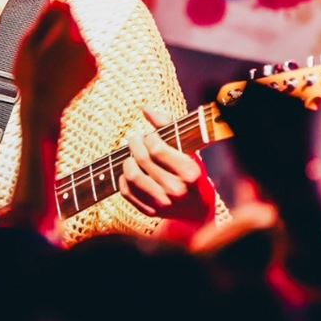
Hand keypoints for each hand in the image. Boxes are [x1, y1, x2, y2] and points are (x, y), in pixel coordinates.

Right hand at [14, 1, 97, 136]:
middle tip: (44, 47)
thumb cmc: (30, 78)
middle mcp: (83, 42)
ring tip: (51, 62)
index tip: (47, 16)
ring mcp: (91, 57)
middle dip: (60, 28)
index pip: (66, 7)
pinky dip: (74, 59)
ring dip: (67, 44)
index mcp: (65, 33)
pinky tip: (60, 71)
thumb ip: (43, 21)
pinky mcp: (94, 69)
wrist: (44, 111)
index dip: (55, 9)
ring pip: (79, 39)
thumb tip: (54, 2)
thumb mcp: (27, 47)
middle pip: (73, 22)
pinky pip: (84, 55)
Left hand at [119, 107, 214, 223]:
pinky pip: (126, 191)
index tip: (149, 135)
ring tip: (131, 155)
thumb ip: (168, 126)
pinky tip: (131, 171)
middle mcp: (176, 189)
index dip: (148, 137)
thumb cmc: (191, 173)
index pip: (157, 148)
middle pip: (142, 159)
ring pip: (131, 175)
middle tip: (134, 139)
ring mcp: (162, 203)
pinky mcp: (150, 212)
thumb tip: (145, 109)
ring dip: (127, 160)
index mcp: (189, 172)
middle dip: (134, 143)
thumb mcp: (188, 150)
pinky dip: (123, 178)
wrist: (197, 210)